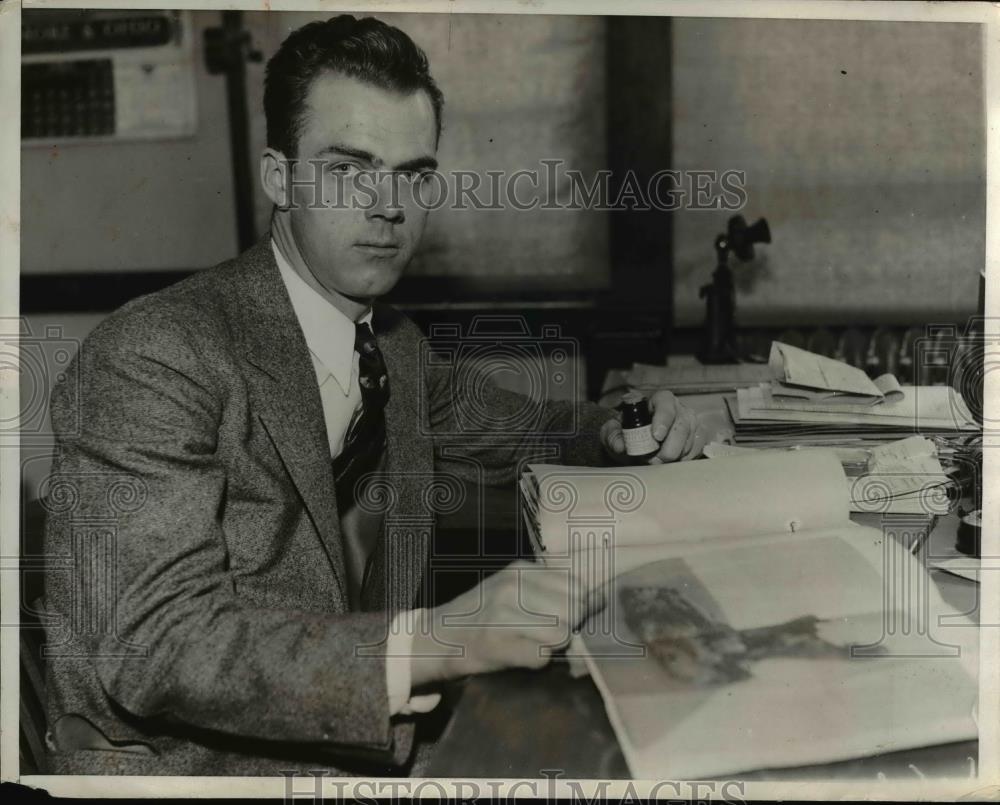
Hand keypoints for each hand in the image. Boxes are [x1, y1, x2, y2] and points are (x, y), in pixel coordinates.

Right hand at [409, 560, 598, 685]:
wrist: (436, 639)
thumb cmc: (481, 615)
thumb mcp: (511, 588)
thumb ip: (549, 590)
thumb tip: (599, 601)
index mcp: (521, 570)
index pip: (577, 586)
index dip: (581, 606)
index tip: (570, 619)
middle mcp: (513, 586)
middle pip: (574, 610)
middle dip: (570, 627)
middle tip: (549, 636)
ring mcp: (504, 613)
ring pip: (562, 634)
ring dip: (554, 646)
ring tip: (532, 644)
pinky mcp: (497, 643)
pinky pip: (541, 657)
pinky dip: (537, 662)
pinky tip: (518, 655)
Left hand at [602, 389, 706, 462]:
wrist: (636, 441)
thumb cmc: (627, 431)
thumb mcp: (613, 431)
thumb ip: (613, 436)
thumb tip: (621, 446)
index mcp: (659, 400)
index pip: (665, 405)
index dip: (663, 420)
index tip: (656, 436)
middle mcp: (679, 409)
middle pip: (681, 426)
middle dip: (668, 447)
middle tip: (653, 460)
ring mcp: (691, 423)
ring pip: (689, 441)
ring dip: (673, 456)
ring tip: (655, 461)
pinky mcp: (697, 438)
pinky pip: (695, 451)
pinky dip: (682, 460)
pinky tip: (669, 462)